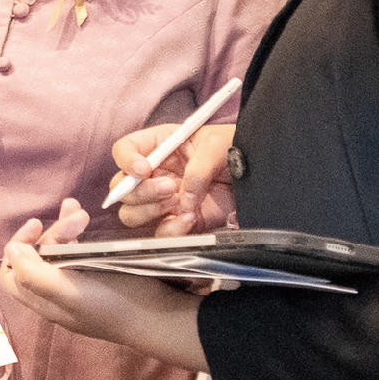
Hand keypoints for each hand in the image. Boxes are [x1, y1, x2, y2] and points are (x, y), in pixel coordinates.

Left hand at [0, 199, 207, 371]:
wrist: (156, 317)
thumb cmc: (111, 303)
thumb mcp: (67, 291)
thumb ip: (32, 274)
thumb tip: (11, 251)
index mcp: (43, 300)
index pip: (11, 274)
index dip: (18, 247)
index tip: (38, 225)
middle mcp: (56, 295)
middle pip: (38, 258)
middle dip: (53, 232)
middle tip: (78, 216)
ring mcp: (78, 288)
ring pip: (59, 252)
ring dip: (66, 227)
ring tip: (81, 210)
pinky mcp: (98, 280)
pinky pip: (79, 253)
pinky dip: (79, 234)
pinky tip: (87, 219)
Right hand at [110, 123, 233, 235]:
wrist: (257, 175)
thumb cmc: (234, 149)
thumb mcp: (217, 146)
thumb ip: (198, 169)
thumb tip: (185, 199)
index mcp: (158, 145)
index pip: (123, 150)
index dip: (125, 160)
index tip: (142, 169)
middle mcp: (154, 174)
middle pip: (121, 188)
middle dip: (141, 192)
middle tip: (169, 187)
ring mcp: (162, 200)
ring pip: (131, 214)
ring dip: (150, 211)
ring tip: (178, 201)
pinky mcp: (177, 221)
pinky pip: (160, 233)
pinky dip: (172, 229)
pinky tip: (191, 218)